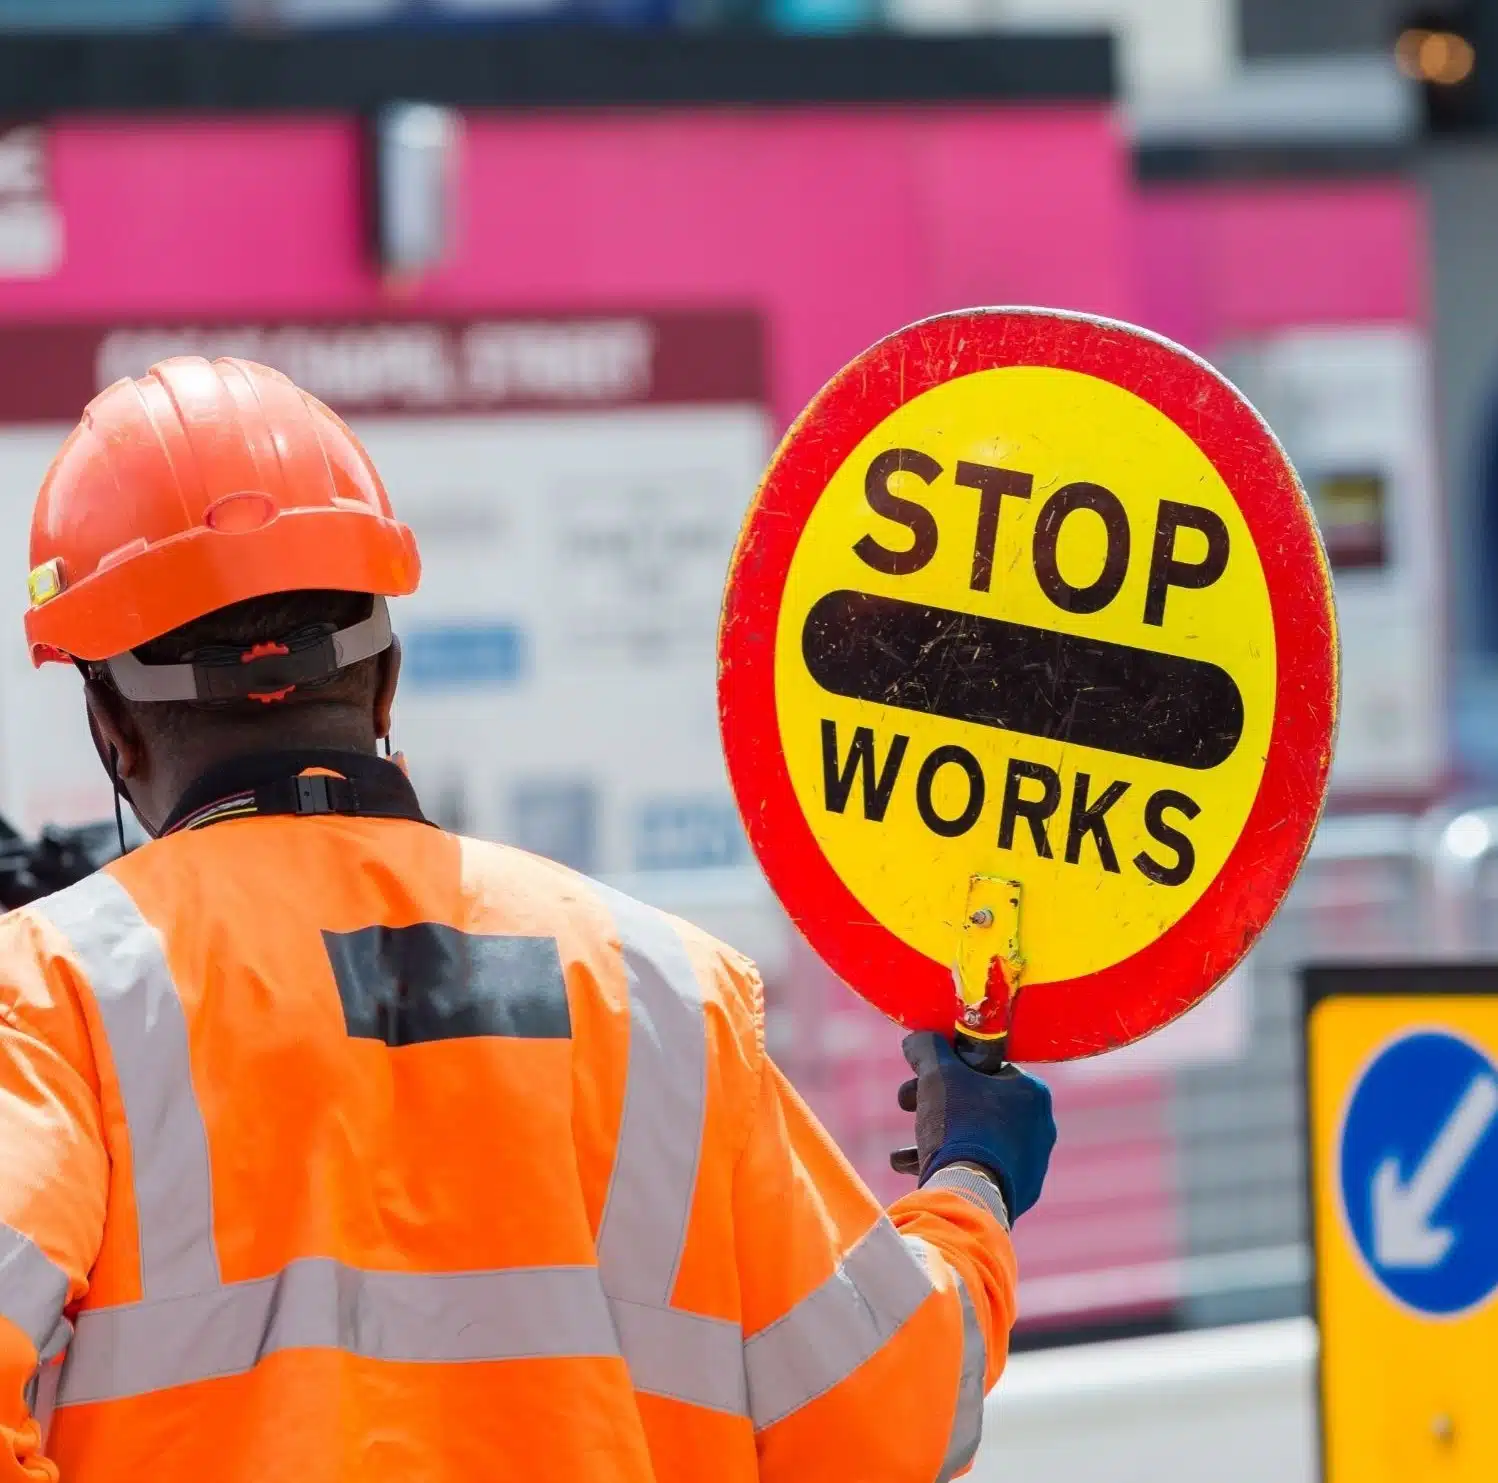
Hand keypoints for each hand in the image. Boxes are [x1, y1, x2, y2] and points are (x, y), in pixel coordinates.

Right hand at [890, 1031, 1055, 1220]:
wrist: (970, 1192)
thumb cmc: (959, 1125)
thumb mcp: (937, 1074)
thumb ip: (927, 1049)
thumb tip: (917, 1040)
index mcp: (1032, 1093)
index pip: (986, 1067)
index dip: (947, 1066)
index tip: (920, 1074)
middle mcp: (1040, 1127)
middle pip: (976, 1103)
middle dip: (934, 1102)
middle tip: (905, 1103)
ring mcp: (1031, 1164)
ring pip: (973, 1139)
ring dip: (934, 1137)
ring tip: (903, 1151)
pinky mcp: (1018, 1193)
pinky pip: (978, 1168)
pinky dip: (947, 1164)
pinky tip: (911, 1168)